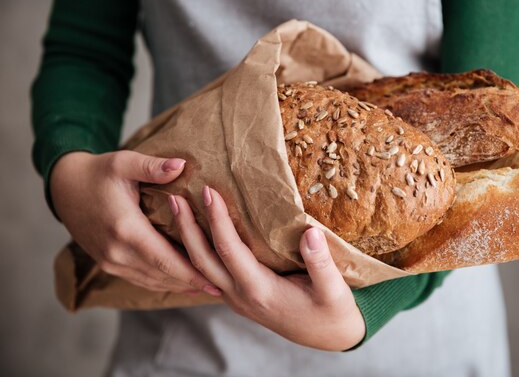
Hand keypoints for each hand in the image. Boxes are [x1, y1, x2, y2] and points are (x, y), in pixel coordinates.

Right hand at [50, 150, 213, 293]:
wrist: (65, 188)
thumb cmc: (99, 172)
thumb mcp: (124, 163)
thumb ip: (153, 166)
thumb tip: (182, 164)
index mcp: (125, 229)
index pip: (165, 258)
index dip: (192, 271)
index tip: (216, 278)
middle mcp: (116, 252)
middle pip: (161, 275)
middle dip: (192, 283)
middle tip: (220, 288)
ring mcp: (110, 261)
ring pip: (151, 281)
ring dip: (179, 286)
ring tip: (207, 287)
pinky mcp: (108, 264)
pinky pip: (140, 279)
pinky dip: (162, 282)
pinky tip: (181, 282)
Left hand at [168, 186, 365, 350]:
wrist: (328, 336)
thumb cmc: (332, 312)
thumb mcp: (334, 291)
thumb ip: (321, 264)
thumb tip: (310, 232)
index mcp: (260, 291)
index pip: (229, 251)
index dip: (217, 220)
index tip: (208, 191)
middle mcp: (241, 295)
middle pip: (202, 260)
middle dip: (187, 227)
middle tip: (174, 197)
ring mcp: (236, 297)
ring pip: (201, 268)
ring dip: (187, 238)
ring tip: (178, 209)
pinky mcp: (239, 295)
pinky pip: (210, 272)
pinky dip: (198, 250)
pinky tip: (195, 232)